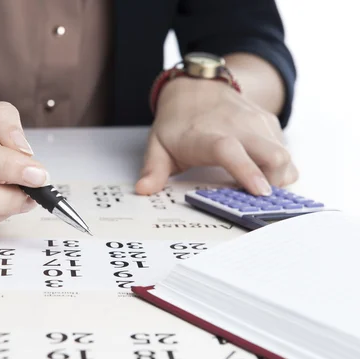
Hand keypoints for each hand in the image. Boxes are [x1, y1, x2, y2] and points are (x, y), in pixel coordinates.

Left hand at [135, 77, 297, 195]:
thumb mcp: (158, 144)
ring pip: (285, 155)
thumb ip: (153, 170)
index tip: (258, 192)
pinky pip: (286, 151)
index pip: (231, 151)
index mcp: (208, 136)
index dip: (247, 171)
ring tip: (258, 189)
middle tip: (257, 200)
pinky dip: (280, 167)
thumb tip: (143, 189)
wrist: (197, 86)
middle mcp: (238, 127)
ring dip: (278, 178)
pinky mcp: (269, 124)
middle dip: (274, 183)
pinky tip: (261, 174)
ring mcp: (257, 124)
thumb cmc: (178, 122)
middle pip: (274, 155)